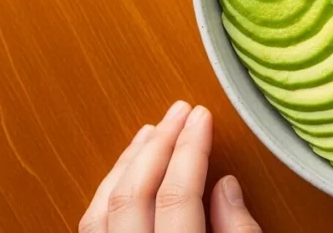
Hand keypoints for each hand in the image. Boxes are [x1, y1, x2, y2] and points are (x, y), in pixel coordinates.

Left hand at [79, 101, 261, 232]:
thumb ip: (240, 231)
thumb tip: (226, 185)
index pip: (176, 195)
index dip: (190, 150)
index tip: (202, 116)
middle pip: (134, 193)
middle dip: (158, 145)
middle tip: (179, 111)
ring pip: (103, 205)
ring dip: (129, 162)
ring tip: (151, 131)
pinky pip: (92, 223)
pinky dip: (108, 190)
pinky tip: (126, 171)